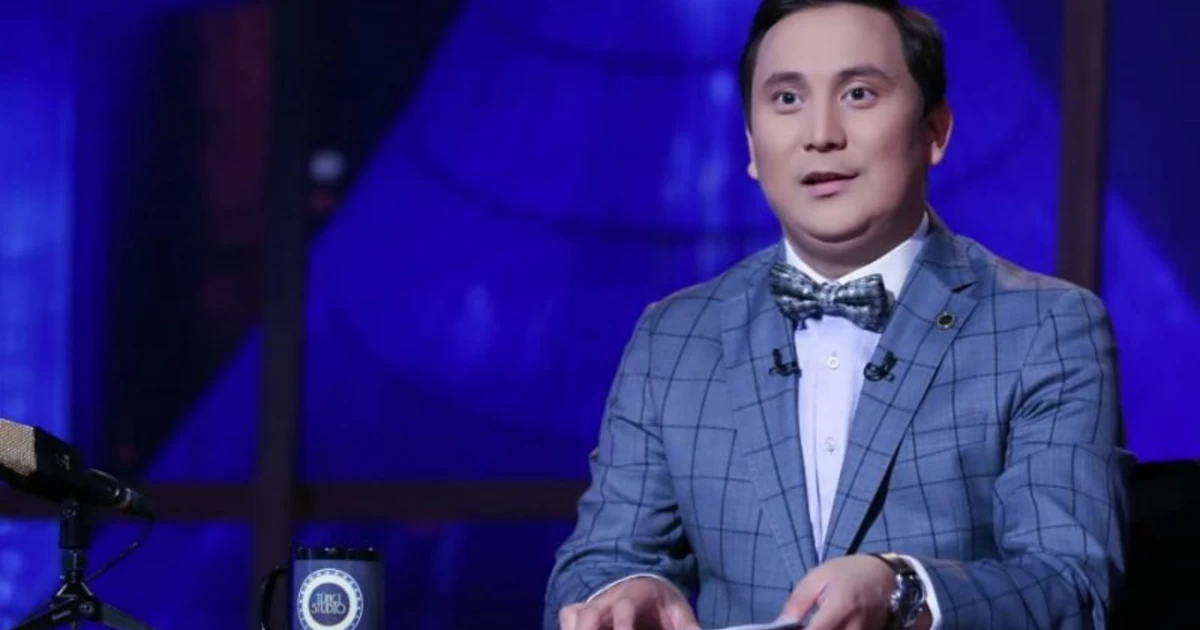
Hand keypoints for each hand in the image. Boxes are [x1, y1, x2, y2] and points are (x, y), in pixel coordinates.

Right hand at [559, 577, 700, 629]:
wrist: (643, 585)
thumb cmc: (660, 602)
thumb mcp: (678, 610)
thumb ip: (686, 625)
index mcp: (633, 594)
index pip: (624, 608)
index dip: (622, 625)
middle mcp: (608, 598)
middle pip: (589, 613)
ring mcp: (592, 604)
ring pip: (574, 615)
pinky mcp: (581, 611)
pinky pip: (567, 616)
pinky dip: (568, 627)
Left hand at [777, 555, 895, 629]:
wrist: (881, 573)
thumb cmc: (846, 573)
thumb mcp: (817, 578)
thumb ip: (798, 601)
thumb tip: (782, 622)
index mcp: (840, 606)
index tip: (789, 629)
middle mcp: (855, 624)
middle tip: (808, 622)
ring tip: (819, 622)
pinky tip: (831, 624)